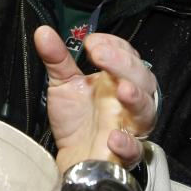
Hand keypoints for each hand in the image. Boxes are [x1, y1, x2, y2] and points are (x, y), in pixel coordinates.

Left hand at [34, 26, 156, 172]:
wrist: (72, 158)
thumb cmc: (76, 121)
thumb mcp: (63, 85)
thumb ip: (56, 59)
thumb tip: (43, 33)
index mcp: (117, 80)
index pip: (128, 56)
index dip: (114, 46)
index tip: (92, 43)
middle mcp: (128, 102)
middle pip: (142, 78)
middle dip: (124, 64)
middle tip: (100, 55)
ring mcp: (129, 127)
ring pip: (146, 111)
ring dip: (136, 98)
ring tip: (122, 89)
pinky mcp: (124, 154)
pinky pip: (134, 150)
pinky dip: (127, 144)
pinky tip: (114, 136)